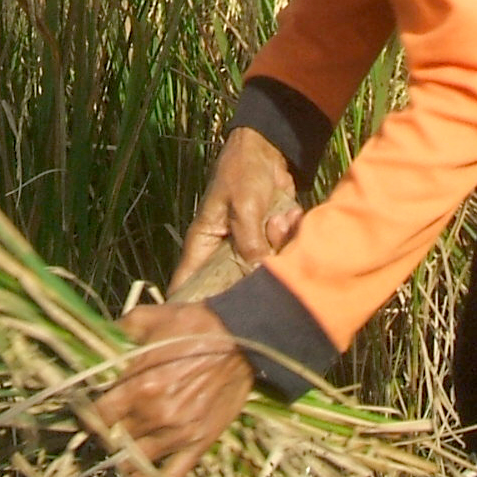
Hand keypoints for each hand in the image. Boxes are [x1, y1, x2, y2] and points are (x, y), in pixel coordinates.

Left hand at [92, 303, 255, 476]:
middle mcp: (154, 414)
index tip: (92, 412)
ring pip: (135, 463)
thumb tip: (102, 335)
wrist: (241, 339)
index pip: (98, 415)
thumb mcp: (151, 317)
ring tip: (121, 452)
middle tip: (110, 427)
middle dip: (109, 433)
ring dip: (124, 460)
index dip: (90, 415)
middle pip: (115, 438)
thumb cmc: (195, 326)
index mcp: (138, 385)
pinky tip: (141, 475)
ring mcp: (177, 434)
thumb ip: (121, 329)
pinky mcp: (198, 444)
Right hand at [169, 126, 303, 292]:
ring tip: (279, 219)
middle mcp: (221, 253)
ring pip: (261, 271)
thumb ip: (249, 242)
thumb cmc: (242, 173)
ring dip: (277, 247)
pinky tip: (290, 215)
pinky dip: (288, 237)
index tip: (201, 326)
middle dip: (251, 282)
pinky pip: (279, 255)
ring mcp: (246, 249)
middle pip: (230, 286)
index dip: (189, 306)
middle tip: (267, 267)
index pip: (186, 283)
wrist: (268, 150)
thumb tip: (259, 276)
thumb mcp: (243, 206)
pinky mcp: (267, 243)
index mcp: (202, 245)